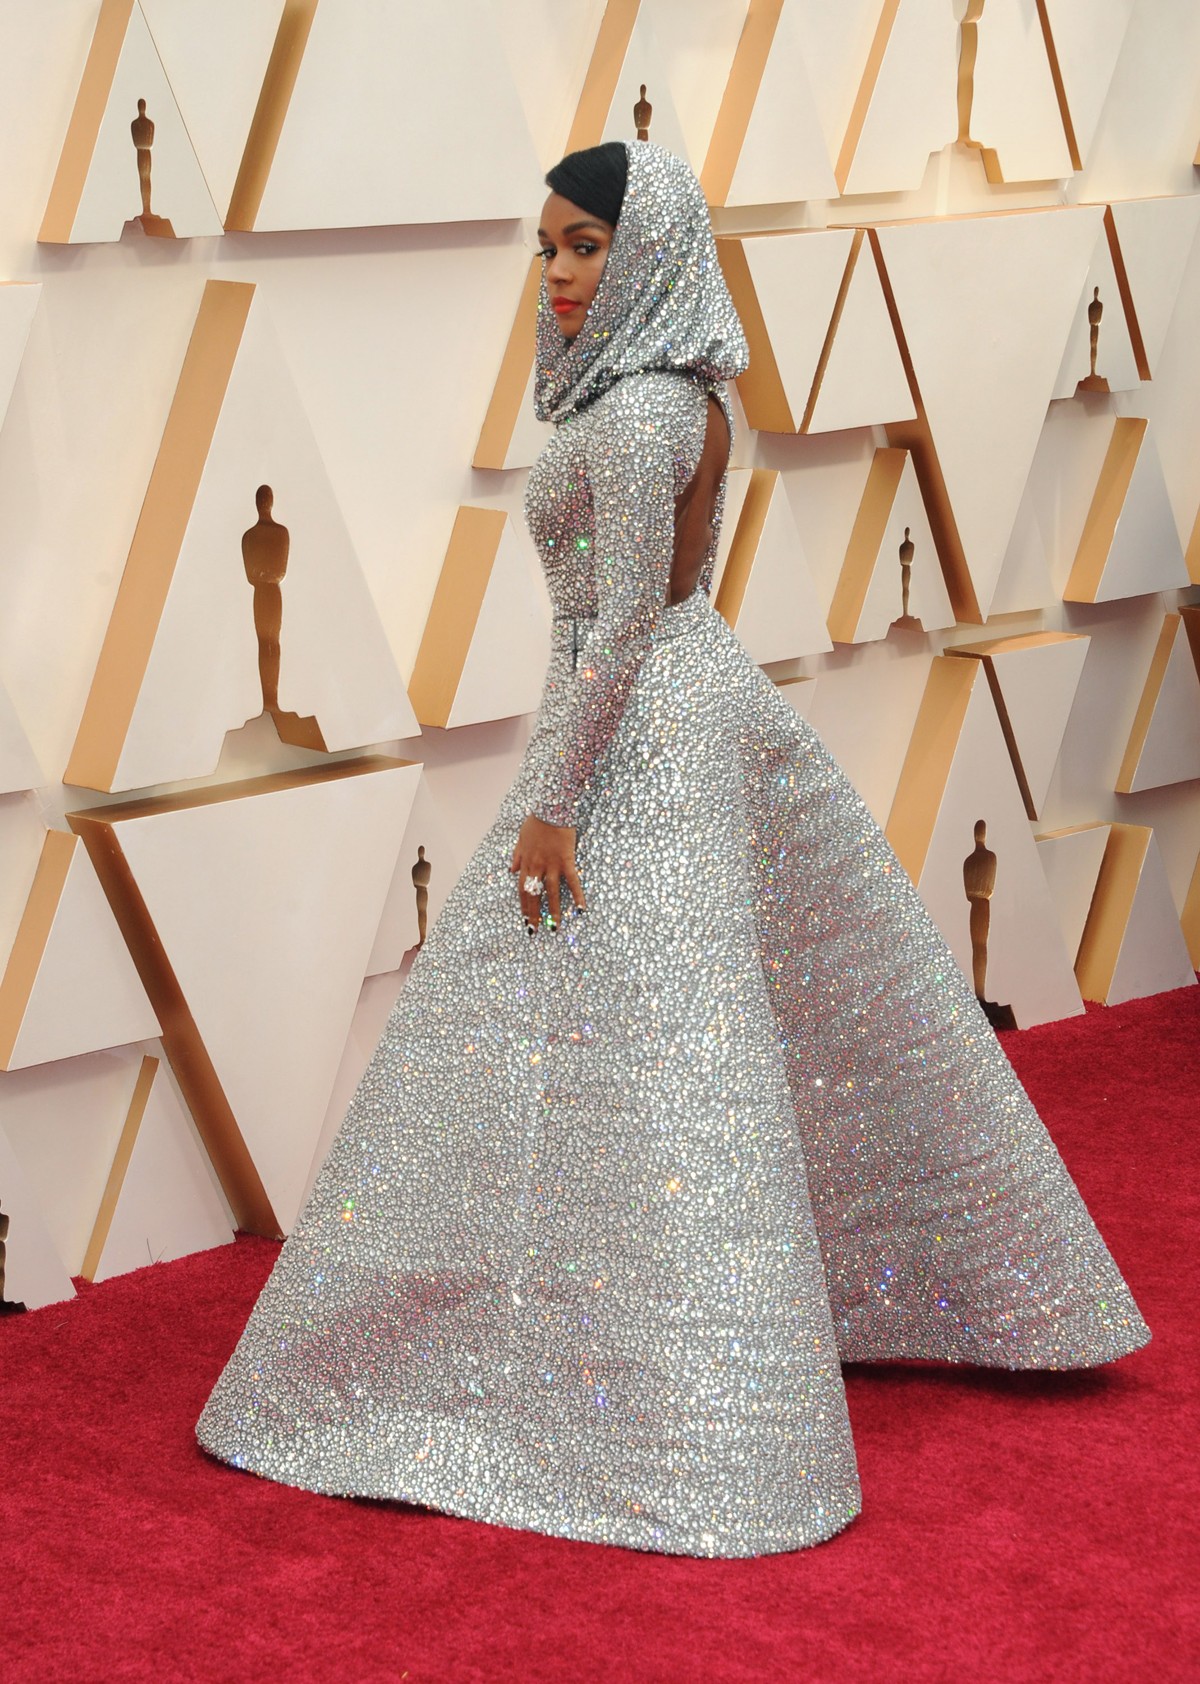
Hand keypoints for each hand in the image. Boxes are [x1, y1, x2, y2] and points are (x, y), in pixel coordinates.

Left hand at [510, 815, 585, 932]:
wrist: (552, 808)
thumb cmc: (536, 821)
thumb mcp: (520, 838)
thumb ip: (516, 855)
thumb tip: (510, 869)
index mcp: (526, 862)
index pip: (522, 890)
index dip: (523, 906)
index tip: (525, 920)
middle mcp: (537, 866)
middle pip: (533, 895)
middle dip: (534, 914)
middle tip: (535, 930)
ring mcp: (552, 865)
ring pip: (551, 893)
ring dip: (552, 912)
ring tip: (555, 928)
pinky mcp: (566, 860)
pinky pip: (572, 881)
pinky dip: (577, 895)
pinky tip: (580, 909)